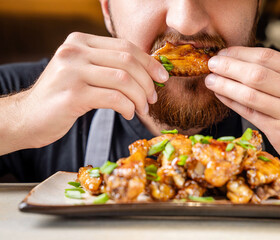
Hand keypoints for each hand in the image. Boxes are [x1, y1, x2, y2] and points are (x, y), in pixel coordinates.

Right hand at [2, 32, 168, 151]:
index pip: (125, 46)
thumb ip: (107, 66)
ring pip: (124, 79)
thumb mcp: (82, 72)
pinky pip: (114, 98)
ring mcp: (71, 72)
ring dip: (140, 97)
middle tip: (153, 98)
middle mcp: (74, 51)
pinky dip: (128, 107)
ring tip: (142, 109)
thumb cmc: (62, 97)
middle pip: (127, 61)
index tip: (162, 78)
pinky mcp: (72, 95)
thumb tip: (147, 71)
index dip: (149, 62)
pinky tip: (128, 114)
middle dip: (147, 82)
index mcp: (80, 42)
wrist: (28, 118)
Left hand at [205, 47, 279, 179]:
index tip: (224, 53)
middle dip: (229, 67)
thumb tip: (240, 61)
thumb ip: (279, 75)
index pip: (268, 57)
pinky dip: (232, 102)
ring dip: (226, 85)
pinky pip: (250, 113)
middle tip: (212, 64)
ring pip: (251, 94)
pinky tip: (220, 95)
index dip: (241, 53)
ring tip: (210, 80)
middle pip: (258, 74)